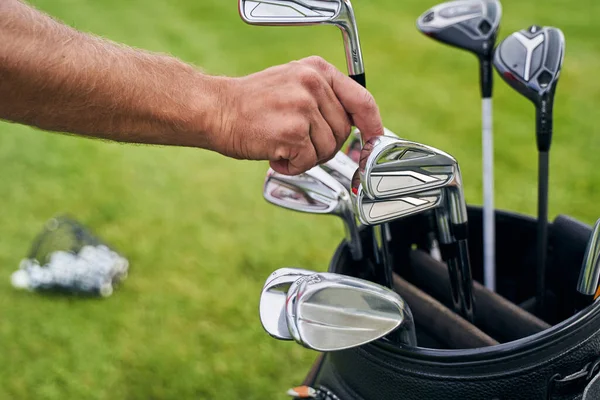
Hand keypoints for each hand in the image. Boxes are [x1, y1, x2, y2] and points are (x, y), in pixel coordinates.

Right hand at [214, 56, 383, 174]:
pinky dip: (292, 166)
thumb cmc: (251, 104)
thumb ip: (325, 99)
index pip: (362, 101)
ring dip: (306, 157)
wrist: (215, 110)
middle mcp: (313, 84)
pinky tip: (274, 154)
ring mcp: (303, 107)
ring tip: (282, 145)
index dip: (373, 127)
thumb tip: (355, 126)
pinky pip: (308, 162)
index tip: (374, 143)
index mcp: (318, 70)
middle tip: (297, 142)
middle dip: (324, 146)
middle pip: (343, 133)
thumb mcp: (293, 85)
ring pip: (328, 150)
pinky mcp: (292, 131)